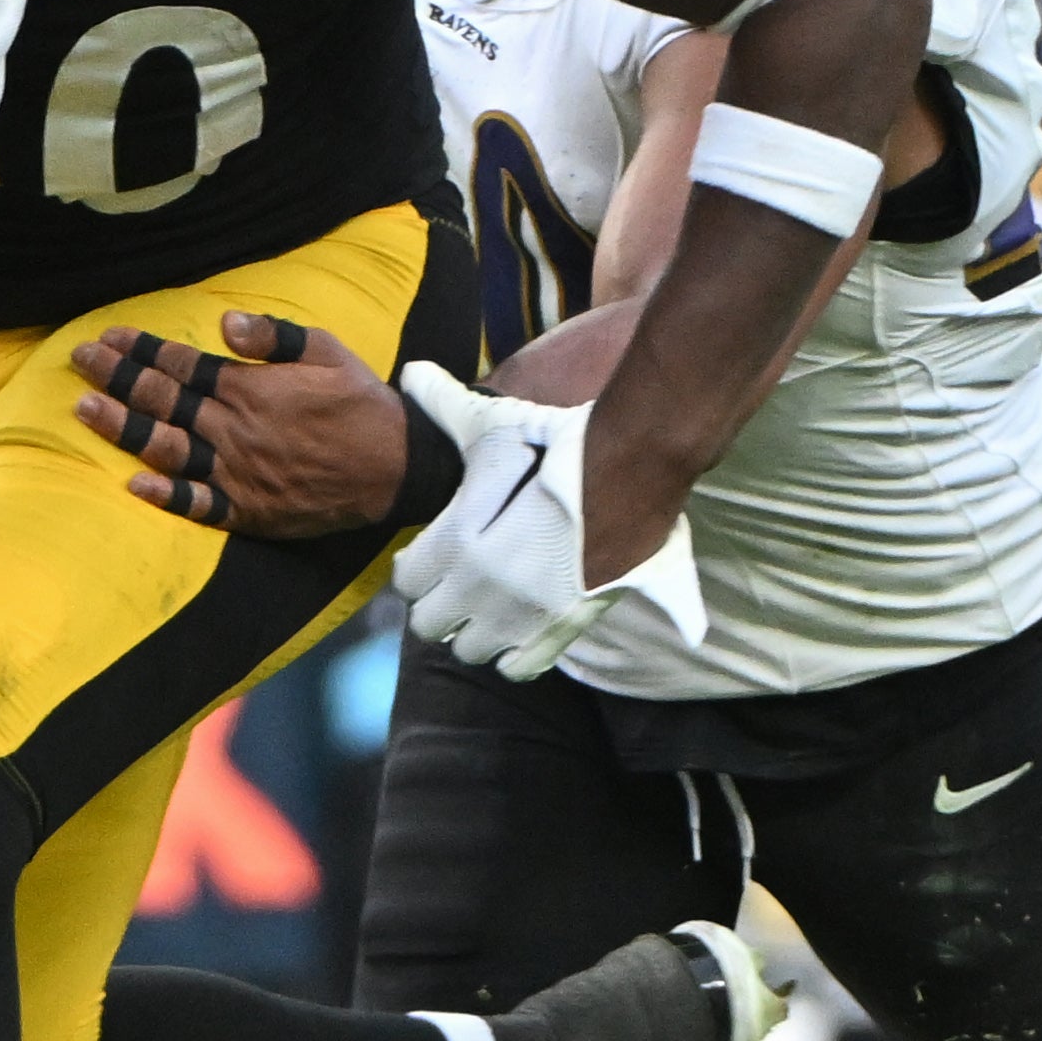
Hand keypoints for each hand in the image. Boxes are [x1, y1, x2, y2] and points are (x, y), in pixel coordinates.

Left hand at [72, 313, 413, 536]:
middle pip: (163, 401)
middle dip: (116, 378)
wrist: (395, 468)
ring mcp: (237, 474)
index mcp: (250, 389)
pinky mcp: (247, 511)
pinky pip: (198, 505)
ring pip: (167, 449)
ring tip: (85, 410)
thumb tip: (225, 321)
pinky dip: (166, 496)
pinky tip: (134, 485)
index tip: (108, 337)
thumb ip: (274, 335)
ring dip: (123, 429)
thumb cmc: (360, 403)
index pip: (181, 366)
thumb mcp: (327, 351)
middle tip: (80, 361)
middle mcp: (234, 430)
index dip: (141, 350)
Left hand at [384, 362, 707, 682]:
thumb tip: (411, 374)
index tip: (432, 556)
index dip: (416, 568)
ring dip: (474, 631)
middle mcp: (485, 589)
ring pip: (471, 651)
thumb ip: (446, 408)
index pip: (407, 582)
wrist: (634, 465)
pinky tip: (521, 627)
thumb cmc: (560, 443)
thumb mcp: (496, 425)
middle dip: (438, 604)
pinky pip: (520, 666)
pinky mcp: (564, 627)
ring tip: (489, 606)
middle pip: (429, 624)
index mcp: (458, 544)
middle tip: (457, 582)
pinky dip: (514, 654)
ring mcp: (525, 614)